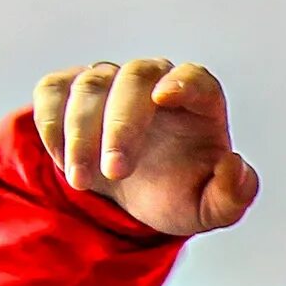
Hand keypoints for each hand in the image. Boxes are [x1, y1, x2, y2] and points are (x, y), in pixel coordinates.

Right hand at [31, 58, 258, 237]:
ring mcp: (111, 80)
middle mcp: (154, 81)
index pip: (194, 77)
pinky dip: (51, 121)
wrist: (133, 194)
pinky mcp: (70, 90)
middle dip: (121, 124)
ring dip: (81, 133)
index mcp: (198, 100)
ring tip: (81, 181)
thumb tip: (235, 167)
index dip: (182, 82)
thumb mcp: (209, 209)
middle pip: (135, 79)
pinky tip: (61, 159)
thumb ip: (233, 196)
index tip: (164, 98)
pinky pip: (53, 90)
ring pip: (91, 86)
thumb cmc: (178, 192)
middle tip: (115, 171)